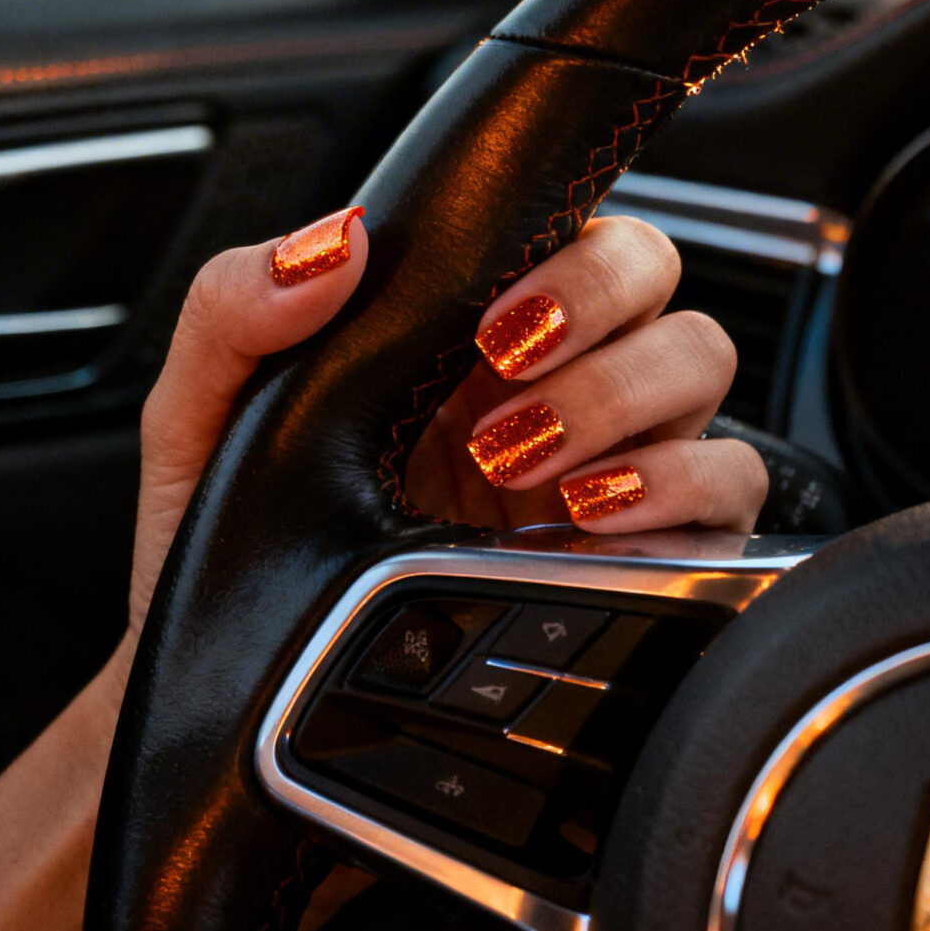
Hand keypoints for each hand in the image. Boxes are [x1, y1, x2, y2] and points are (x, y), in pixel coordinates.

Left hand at [122, 208, 765, 681]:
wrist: (228, 703)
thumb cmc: (218, 554)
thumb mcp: (198, 425)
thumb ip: (234, 308)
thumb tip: (336, 240)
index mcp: (452, 328)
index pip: (565, 227)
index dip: (562, 254)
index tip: (492, 324)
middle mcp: (544, 380)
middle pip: (659, 280)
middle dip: (602, 323)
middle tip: (504, 401)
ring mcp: (602, 464)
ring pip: (703, 369)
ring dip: (632, 408)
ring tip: (526, 476)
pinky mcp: (641, 556)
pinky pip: (730, 494)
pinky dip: (683, 494)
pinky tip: (589, 527)